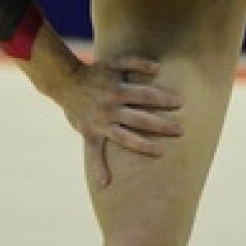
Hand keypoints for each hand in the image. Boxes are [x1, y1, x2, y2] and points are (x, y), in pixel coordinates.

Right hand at [53, 54, 182, 187]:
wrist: (65, 82)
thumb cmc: (94, 72)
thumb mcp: (114, 62)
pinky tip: (105, 183)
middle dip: (161, 124)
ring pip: (124, 137)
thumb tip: (158, 67)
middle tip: (181, 130)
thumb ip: (136, 62)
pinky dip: (98, 168)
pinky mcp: (89, 133)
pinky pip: (94, 153)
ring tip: (161, 152)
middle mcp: (111, 108)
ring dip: (143, 145)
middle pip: (140, 118)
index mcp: (118, 90)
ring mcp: (100, 123)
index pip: (146, 95)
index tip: (181, 103)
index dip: (164, 97)